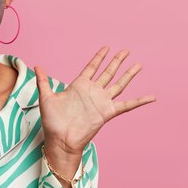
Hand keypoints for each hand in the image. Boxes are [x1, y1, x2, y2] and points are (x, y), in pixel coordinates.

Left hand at [35, 46, 155, 156]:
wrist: (60, 139)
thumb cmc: (52, 121)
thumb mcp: (46, 97)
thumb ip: (43, 81)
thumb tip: (36, 66)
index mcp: (79, 86)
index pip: (91, 67)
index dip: (99, 57)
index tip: (106, 47)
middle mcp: (92, 92)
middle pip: (108, 72)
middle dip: (116, 61)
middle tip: (126, 51)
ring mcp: (101, 101)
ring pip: (119, 84)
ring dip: (128, 74)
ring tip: (138, 65)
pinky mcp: (108, 112)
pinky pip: (127, 105)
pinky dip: (140, 101)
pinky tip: (151, 97)